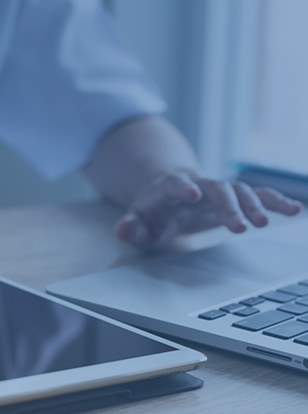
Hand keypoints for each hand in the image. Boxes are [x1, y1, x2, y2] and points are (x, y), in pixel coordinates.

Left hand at [115, 172, 302, 248]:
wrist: (168, 196)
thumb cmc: (153, 213)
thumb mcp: (138, 224)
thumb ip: (131, 227)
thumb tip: (122, 228)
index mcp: (169, 190)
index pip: (175, 185)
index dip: (183, 187)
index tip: (193, 194)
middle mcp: (197, 185)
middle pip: (216, 189)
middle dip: (229, 206)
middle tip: (242, 227)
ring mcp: (218, 190)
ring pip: (239, 190)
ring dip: (254, 205)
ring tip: (267, 222)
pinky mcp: (233, 197)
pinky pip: (256, 195)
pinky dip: (274, 201)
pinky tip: (294, 210)